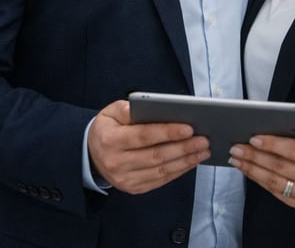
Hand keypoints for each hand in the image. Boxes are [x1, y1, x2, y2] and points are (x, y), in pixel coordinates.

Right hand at [87, 99, 210, 194]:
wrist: (91, 154)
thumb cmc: (107, 128)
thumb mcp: (110, 112)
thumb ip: (128, 108)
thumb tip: (151, 107)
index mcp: (110, 140)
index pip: (142, 136)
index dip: (167, 132)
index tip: (188, 128)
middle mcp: (116, 162)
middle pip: (155, 156)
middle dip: (183, 148)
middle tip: (203, 139)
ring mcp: (125, 179)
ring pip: (161, 171)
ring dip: (185, 161)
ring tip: (202, 150)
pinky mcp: (133, 188)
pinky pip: (160, 180)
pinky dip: (178, 171)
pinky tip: (191, 161)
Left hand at [228, 115, 294, 208]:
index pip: (294, 150)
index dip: (272, 144)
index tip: (253, 138)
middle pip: (280, 167)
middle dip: (254, 156)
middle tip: (236, 147)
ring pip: (274, 181)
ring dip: (251, 169)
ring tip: (235, 158)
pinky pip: (274, 191)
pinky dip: (257, 180)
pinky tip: (246, 169)